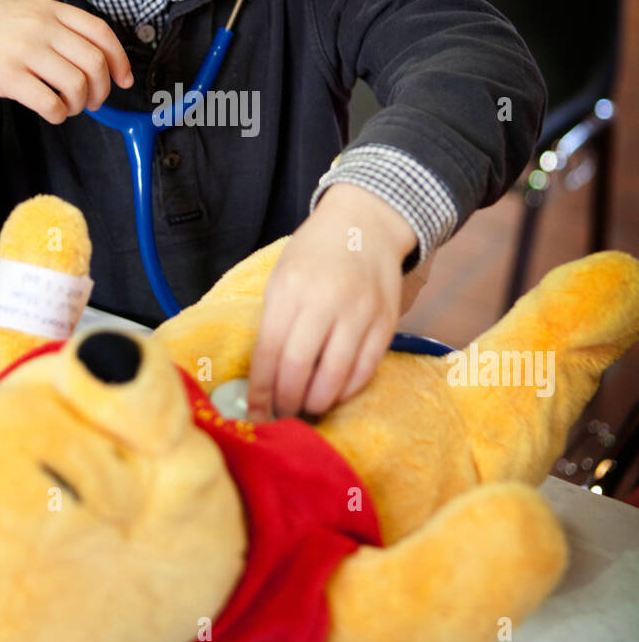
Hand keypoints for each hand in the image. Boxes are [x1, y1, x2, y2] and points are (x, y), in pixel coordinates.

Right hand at [0, 0, 134, 132]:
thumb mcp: (21, 12)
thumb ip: (55, 27)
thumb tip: (96, 59)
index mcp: (48, 8)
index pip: (101, 32)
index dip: (120, 60)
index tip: (124, 80)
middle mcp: (39, 25)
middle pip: (95, 62)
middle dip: (102, 89)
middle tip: (93, 101)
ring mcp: (23, 49)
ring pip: (77, 84)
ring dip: (80, 104)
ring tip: (70, 107)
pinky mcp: (7, 75)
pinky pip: (51, 103)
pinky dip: (60, 114)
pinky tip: (53, 113)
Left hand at [246, 184, 418, 420]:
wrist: (366, 226)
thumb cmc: (315, 253)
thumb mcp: (282, 276)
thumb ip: (274, 321)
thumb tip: (264, 375)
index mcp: (291, 288)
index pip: (269, 350)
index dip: (261, 389)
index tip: (255, 412)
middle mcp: (326, 301)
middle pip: (299, 367)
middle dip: (286, 401)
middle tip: (282, 415)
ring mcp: (360, 313)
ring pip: (335, 375)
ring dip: (317, 402)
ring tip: (306, 409)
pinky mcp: (386, 323)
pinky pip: (365, 370)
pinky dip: (347, 391)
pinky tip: (334, 394)